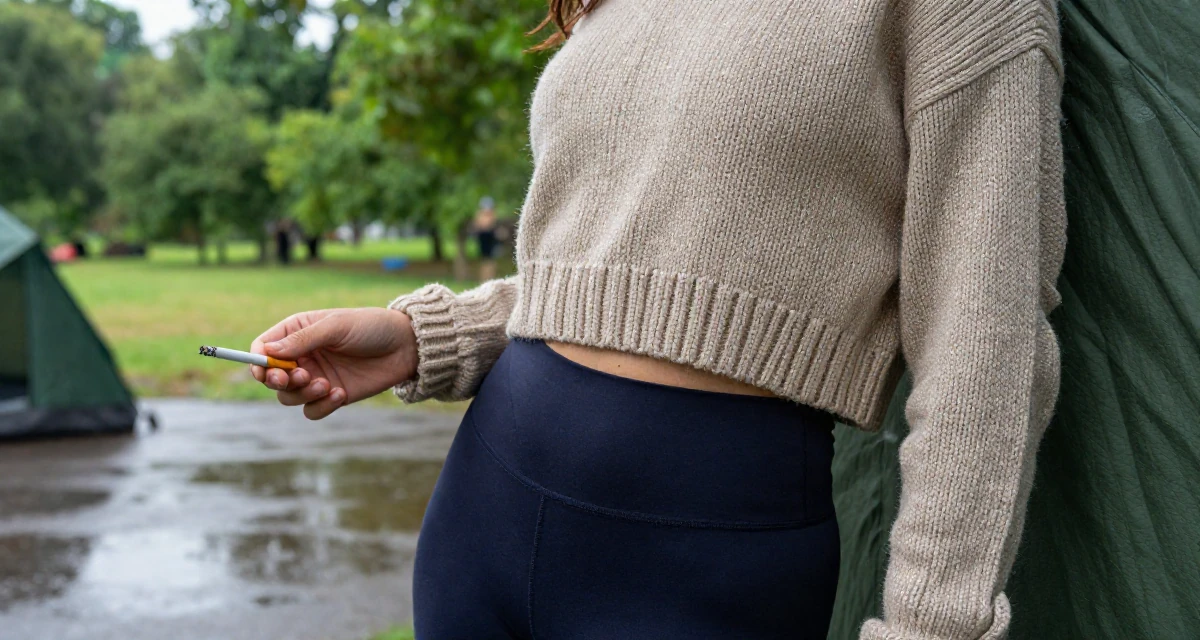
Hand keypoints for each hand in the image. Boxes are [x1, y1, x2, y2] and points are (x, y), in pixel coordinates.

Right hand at [250, 308, 417, 419]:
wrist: (406, 347)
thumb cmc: (372, 327)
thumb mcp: (337, 327)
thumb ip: (303, 340)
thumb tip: (268, 351)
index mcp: (297, 331)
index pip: (263, 347)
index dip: (258, 360)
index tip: (265, 370)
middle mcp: (302, 356)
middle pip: (271, 377)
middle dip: (279, 381)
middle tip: (298, 376)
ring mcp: (315, 377)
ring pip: (289, 397)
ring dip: (302, 394)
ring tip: (325, 384)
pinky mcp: (331, 395)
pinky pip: (312, 410)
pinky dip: (321, 406)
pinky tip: (341, 394)